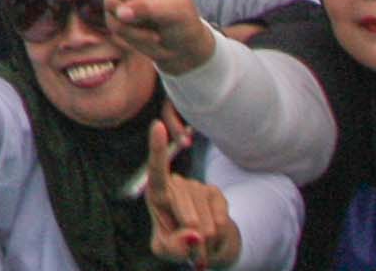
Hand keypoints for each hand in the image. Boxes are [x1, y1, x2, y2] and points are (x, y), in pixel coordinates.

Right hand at [102, 0, 216, 74]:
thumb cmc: (183, 23)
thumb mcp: (173, 12)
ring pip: (111, 6)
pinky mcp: (113, 16)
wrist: (180, 51)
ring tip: (155, 28)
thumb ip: (147, 9)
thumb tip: (120, 12)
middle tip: (154, 14)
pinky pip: (114, 25)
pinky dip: (134, 36)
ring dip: (136, 24)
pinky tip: (147, 37)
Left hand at [140, 117, 242, 267]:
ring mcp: (196, 186)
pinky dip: (218, 231)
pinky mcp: (215, 192)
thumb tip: (194, 234)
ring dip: (205, 237)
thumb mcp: (168, 251)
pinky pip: (220, 215)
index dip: (156, 149)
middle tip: (191, 249)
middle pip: (184, 210)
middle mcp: (175, 185)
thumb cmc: (177, 245)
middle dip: (190, 235)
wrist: (203, 246)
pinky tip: (213, 231)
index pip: (155, 171)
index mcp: (156, 195)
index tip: (157, 125)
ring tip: (200, 240)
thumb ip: (174, 246)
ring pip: (203, 217)